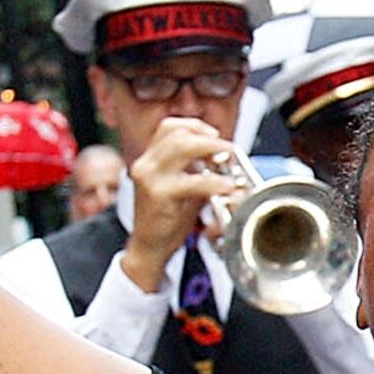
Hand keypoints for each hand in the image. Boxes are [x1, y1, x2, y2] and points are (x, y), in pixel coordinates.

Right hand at [122, 118, 238, 281]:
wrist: (149, 247)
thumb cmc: (166, 219)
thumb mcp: (181, 187)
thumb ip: (197, 170)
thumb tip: (224, 158)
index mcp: (149, 159)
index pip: (169, 126)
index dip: (194, 126)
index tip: (214, 135)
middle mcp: (146, 164)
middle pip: (176, 132)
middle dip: (206, 136)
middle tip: (226, 148)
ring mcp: (150, 178)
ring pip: (181, 147)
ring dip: (210, 149)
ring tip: (228, 159)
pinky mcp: (159, 194)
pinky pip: (191, 181)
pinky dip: (213, 181)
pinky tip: (226, 186)